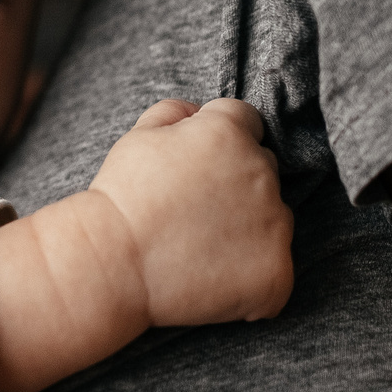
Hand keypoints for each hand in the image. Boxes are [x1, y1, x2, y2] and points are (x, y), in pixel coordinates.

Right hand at [0, 97, 290, 391]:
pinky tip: (215, 279)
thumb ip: (176, 112)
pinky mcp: (277, 272)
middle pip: (264, 170)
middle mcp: (261, 172)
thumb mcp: (138, 136)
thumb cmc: (121, 199)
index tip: (200, 171)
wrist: (114, 264)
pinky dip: (253, 277)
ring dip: (250, 230)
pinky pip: (277, 270)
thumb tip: (199, 113)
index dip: (222, 146)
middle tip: (195, 213)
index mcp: (229, 133)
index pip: (247, 123)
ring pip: (274, 220)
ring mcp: (275, 224)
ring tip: (202, 249)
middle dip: (238, 185)